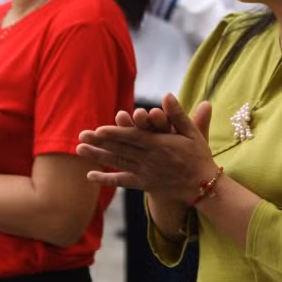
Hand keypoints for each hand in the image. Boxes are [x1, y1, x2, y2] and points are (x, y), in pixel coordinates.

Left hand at [76, 93, 217, 204]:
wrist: (202, 185)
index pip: (133, 138)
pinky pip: (122, 182)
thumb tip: (167, 95)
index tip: (98, 130)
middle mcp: (149, 159)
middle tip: (81, 135)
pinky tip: (90, 176)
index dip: (115, 134)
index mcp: (160, 144)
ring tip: (79, 150)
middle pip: (121, 150)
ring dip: (98, 156)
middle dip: (99, 143)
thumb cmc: (198, 155)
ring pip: (118, 163)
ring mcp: (145, 173)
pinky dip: (106, 179)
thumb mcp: (192, 132)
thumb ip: (178, 114)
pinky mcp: (144, 184)